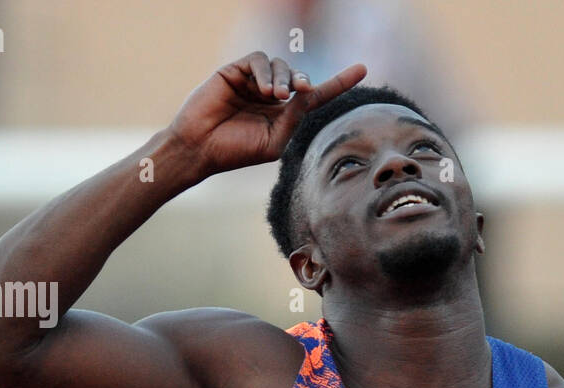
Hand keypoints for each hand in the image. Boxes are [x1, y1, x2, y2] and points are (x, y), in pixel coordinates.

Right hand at [168, 52, 366, 177]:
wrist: (200, 148)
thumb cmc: (236, 151)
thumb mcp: (274, 141)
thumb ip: (295, 117)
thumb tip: (308, 90)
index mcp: (284, 115)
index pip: (317, 95)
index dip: (340, 81)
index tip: (363, 69)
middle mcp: (271, 96)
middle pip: (298, 77)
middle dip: (303, 80)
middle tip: (300, 90)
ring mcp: (252, 82)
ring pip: (280, 65)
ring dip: (283, 78)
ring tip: (274, 96)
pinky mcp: (235, 71)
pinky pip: (258, 59)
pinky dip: (264, 70)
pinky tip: (263, 90)